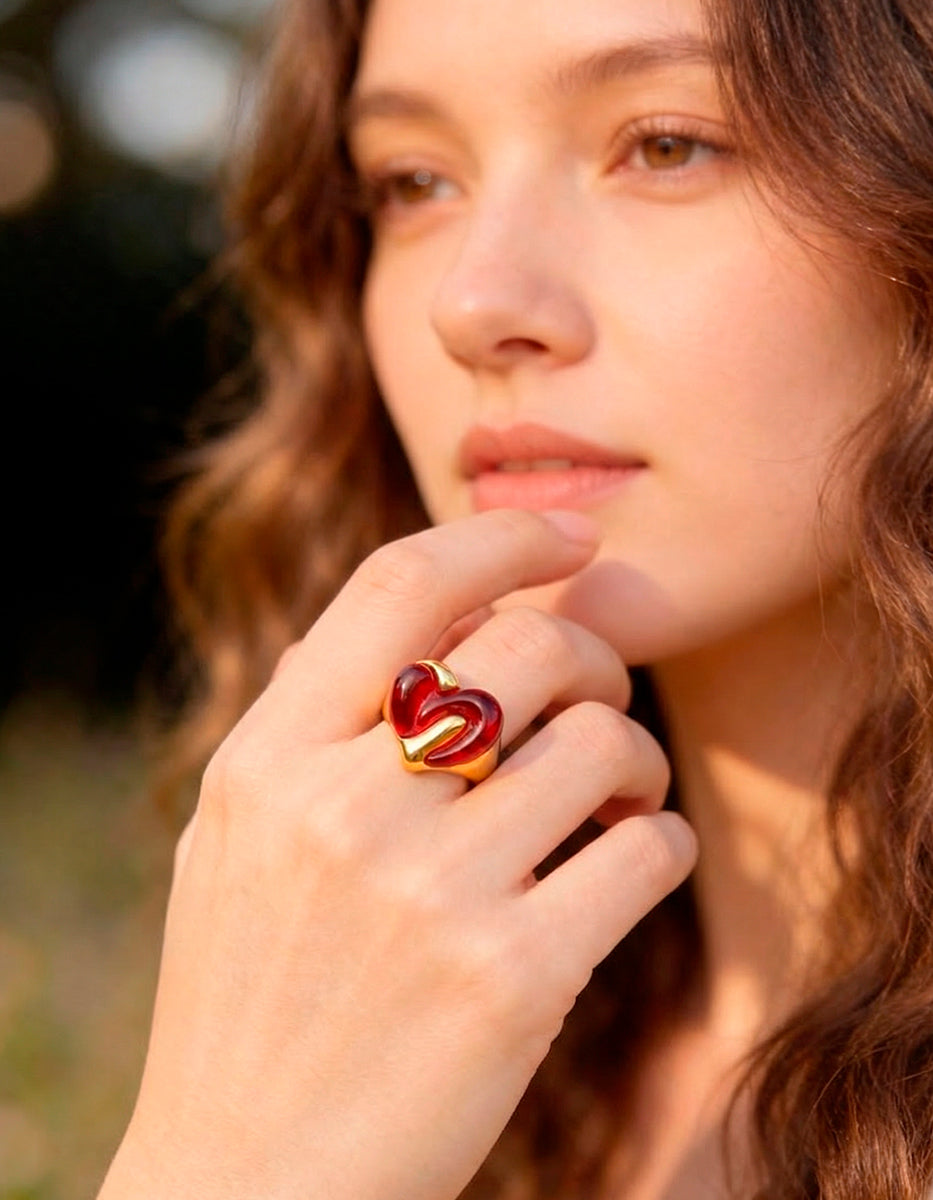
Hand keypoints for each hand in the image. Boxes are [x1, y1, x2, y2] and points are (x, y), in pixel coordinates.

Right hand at [99, 508, 696, 1199]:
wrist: (249, 1186)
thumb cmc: (249, 998)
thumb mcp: (238, 839)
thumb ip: (314, 719)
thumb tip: (429, 615)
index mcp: (268, 759)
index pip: (403, 584)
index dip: (503, 537)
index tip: (572, 535)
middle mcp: (343, 807)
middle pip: (531, 646)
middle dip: (592, 655)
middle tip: (594, 697)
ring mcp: (429, 892)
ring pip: (604, 739)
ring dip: (635, 754)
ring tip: (610, 796)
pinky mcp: (512, 977)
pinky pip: (646, 848)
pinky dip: (659, 839)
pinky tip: (626, 859)